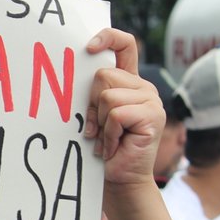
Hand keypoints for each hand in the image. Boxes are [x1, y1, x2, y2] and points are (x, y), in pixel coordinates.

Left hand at [84, 28, 163, 190]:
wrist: (118, 181)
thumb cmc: (100, 150)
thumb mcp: (93, 116)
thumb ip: (91, 94)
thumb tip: (66, 74)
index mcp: (128, 83)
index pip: (124, 45)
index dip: (108, 38)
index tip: (88, 47)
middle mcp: (142, 87)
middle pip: (103, 76)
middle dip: (91, 105)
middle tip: (97, 128)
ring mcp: (151, 100)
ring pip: (107, 96)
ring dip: (99, 122)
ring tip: (107, 139)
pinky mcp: (153, 116)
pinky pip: (116, 113)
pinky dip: (108, 133)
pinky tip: (113, 145)